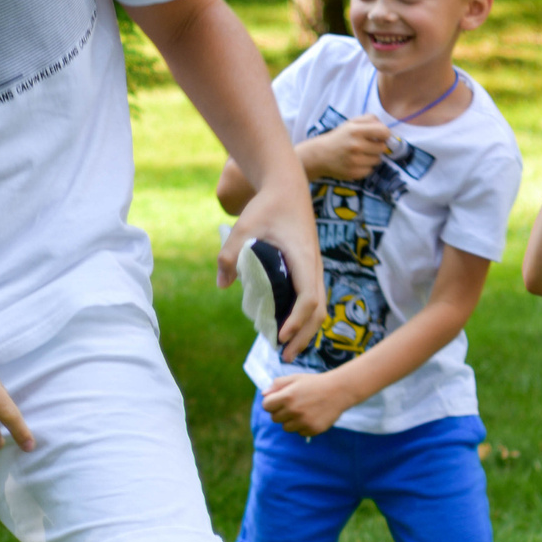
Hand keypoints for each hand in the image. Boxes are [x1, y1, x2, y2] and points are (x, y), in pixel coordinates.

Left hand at [220, 176, 326, 359]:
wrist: (287, 185)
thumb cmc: (267, 205)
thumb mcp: (243, 227)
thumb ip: (229, 255)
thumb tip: (222, 285)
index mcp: (303, 258)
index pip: (307, 299)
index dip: (296, 321)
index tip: (279, 335)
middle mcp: (314, 266)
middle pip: (319, 310)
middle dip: (303, 336)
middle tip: (285, 357)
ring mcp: (314, 267)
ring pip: (319, 306)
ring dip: (306, 330)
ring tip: (288, 349)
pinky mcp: (310, 267)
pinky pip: (313, 298)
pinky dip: (305, 317)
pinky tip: (289, 328)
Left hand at [260, 369, 356, 436]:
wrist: (339, 391)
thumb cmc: (314, 383)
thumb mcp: (295, 378)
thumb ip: (277, 384)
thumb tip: (264, 394)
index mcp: (287, 396)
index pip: (266, 406)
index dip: (271, 402)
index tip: (278, 400)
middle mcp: (294, 410)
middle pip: (274, 418)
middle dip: (280, 412)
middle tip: (293, 404)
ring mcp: (304, 422)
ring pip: (286, 427)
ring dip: (291, 421)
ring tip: (302, 410)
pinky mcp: (313, 430)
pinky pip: (300, 432)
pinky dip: (303, 426)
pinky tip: (311, 415)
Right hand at [301, 115, 391, 181]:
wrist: (320, 155)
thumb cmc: (340, 137)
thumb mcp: (351, 123)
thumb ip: (370, 119)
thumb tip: (386, 129)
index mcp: (355, 130)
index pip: (384, 132)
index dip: (385, 134)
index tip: (380, 136)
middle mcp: (355, 146)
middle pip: (382, 147)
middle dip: (377, 146)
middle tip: (366, 145)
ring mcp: (355, 161)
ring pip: (377, 160)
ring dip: (372, 157)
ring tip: (360, 154)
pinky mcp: (354, 173)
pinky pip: (370, 170)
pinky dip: (365, 167)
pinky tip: (356, 163)